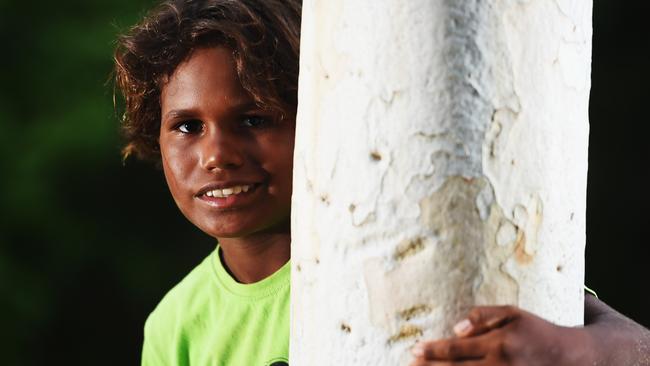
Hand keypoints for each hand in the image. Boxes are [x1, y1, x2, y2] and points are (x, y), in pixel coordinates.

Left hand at [409, 305, 590, 365]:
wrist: (570, 357)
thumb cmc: (536, 331)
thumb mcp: (513, 313)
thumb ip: (484, 316)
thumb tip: (456, 327)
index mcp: (498, 344)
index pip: (457, 349)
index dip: (433, 351)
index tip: (415, 349)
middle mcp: (500, 365)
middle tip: (410, 365)